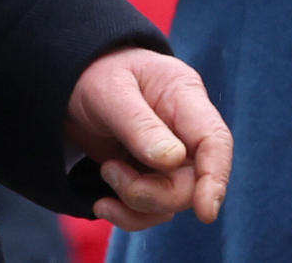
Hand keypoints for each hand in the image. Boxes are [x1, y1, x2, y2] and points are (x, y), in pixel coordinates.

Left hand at [65, 47, 233, 230]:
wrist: (76, 85)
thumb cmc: (96, 76)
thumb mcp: (111, 93)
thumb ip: (140, 125)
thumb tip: (173, 160)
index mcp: (184, 98)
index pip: (214, 140)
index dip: (216, 176)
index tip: (206, 212)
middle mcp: (186, 131)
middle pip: (192, 181)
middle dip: (152, 192)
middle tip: (110, 170)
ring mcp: (172, 158)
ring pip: (172, 201)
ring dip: (134, 201)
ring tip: (105, 170)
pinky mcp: (153, 177)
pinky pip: (153, 211)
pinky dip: (128, 215)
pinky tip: (103, 203)